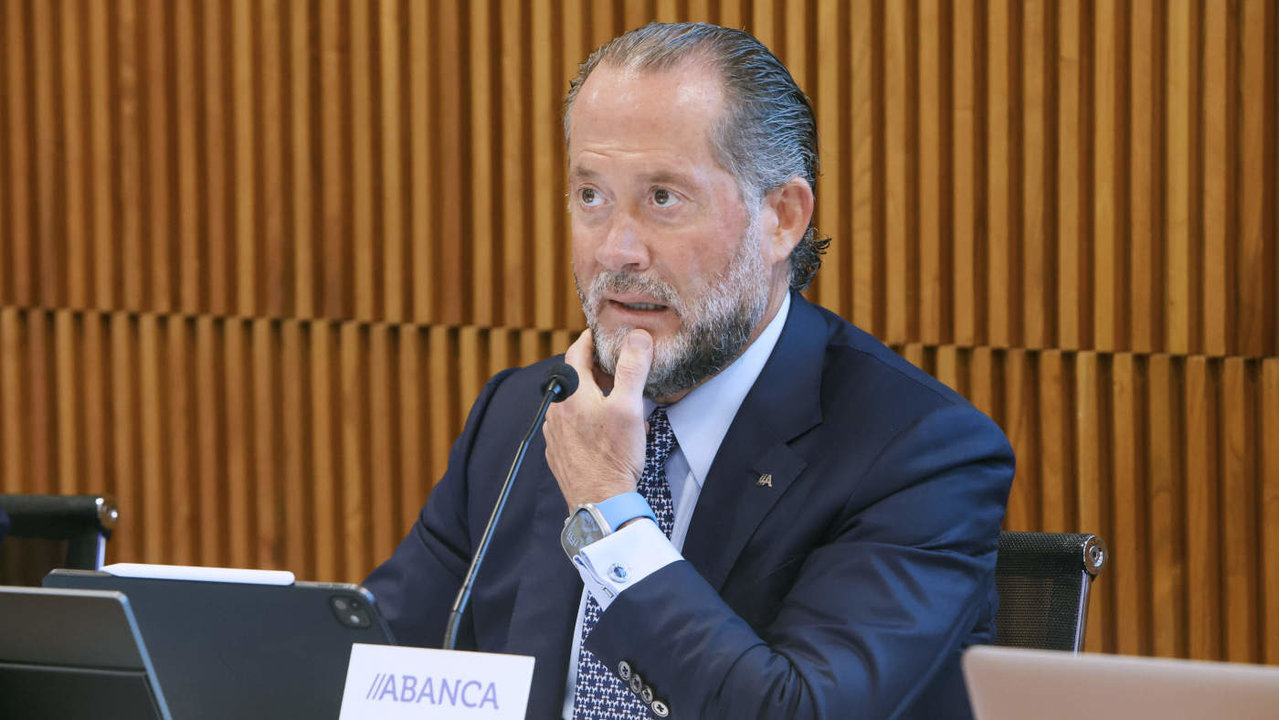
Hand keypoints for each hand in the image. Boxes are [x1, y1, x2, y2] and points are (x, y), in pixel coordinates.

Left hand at [543, 328, 652, 510]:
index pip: (576, 352)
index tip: (602, 333)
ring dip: (592, 395)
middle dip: (596, 369)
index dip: (590, 339)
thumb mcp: (629, 407)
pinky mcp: (558, 451)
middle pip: (575, 377)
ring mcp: (554, 432)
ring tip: (617, 401)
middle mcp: (556, 409)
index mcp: (570, 393)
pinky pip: (571, 425)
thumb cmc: (614, 456)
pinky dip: (587, 418)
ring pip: (573, 402)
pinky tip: (607, 430)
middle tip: (618, 367)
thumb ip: (632, 368)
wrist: (600, 502)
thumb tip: (637, 337)